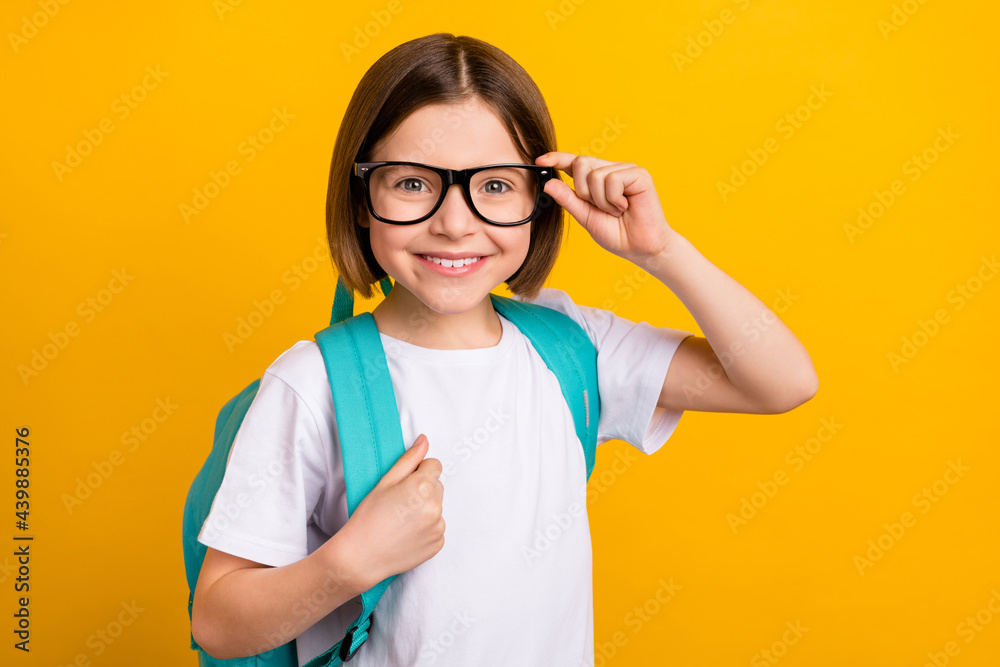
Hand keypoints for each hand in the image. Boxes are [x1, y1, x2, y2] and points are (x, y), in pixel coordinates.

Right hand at [336, 434, 444, 586]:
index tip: (405, 482)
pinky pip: (437, 527)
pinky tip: (406, 533)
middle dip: (423, 489)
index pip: (435, 465)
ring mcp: (438, 526)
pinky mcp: (438, 543)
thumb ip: (409, 459)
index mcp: (423, 487)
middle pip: (437, 486)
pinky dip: (426, 528)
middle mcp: (435, 507)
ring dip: (425, 509)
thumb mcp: (385, 483)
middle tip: (399, 502)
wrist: (361, 556)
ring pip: (437, 507)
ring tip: (401, 519)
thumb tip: (424, 441)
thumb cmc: (368, 518)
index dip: (419, 470)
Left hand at [535, 152, 679, 269]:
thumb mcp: (586, 217)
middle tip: (600, 208)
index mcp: (596, 179)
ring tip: (616, 211)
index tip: (539, 161)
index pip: (573, 163)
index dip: (557, 159)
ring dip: (601, 200)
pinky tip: (625, 207)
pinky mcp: (639, 174)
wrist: (640, 248)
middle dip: (583, 191)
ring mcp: (625, 170)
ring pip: (595, 174)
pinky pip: (612, 179)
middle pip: (580, 163)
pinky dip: (613, 199)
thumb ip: (568, 200)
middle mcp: (610, 170)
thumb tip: (548, 183)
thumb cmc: (617, 234)